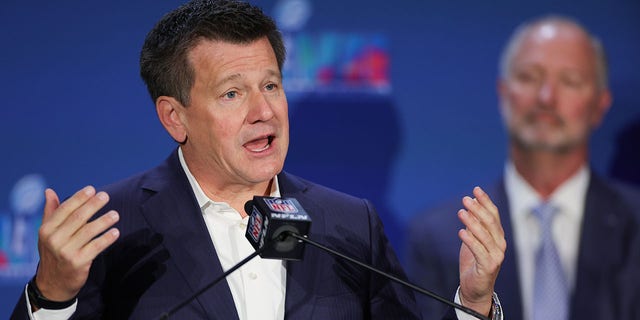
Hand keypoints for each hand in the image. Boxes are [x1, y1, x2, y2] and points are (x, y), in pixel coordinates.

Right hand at [34, 186, 119, 304]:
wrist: (53, 284)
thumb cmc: (53, 253)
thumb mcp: (47, 233)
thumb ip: (51, 212)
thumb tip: (49, 191)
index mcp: (46, 230)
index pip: (64, 209)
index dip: (79, 198)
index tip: (92, 189)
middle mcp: (54, 240)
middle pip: (78, 218)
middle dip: (93, 205)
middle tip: (105, 196)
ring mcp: (66, 252)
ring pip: (88, 231)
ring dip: (104, 221)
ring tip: (115, 214)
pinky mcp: (78, 263)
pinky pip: (96, 247)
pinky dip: (106, 239)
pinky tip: (115, 232)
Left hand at [457, 186, 504, 315]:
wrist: (475, 289)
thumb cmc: (474, 263)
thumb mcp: (473, 239)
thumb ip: (474, 223)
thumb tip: (471, 202)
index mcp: (497, 236)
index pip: (494, 215)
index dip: (486, 201)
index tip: (476, 189)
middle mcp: (500, 244)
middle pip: (491, 222)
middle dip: (478, 209)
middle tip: (465, 199)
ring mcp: (496, 256)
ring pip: (485, 235)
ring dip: (472, 222)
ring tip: (461, 212)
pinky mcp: (488, 267)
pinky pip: (478, 251)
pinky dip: (470, 240)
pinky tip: (461, 232)